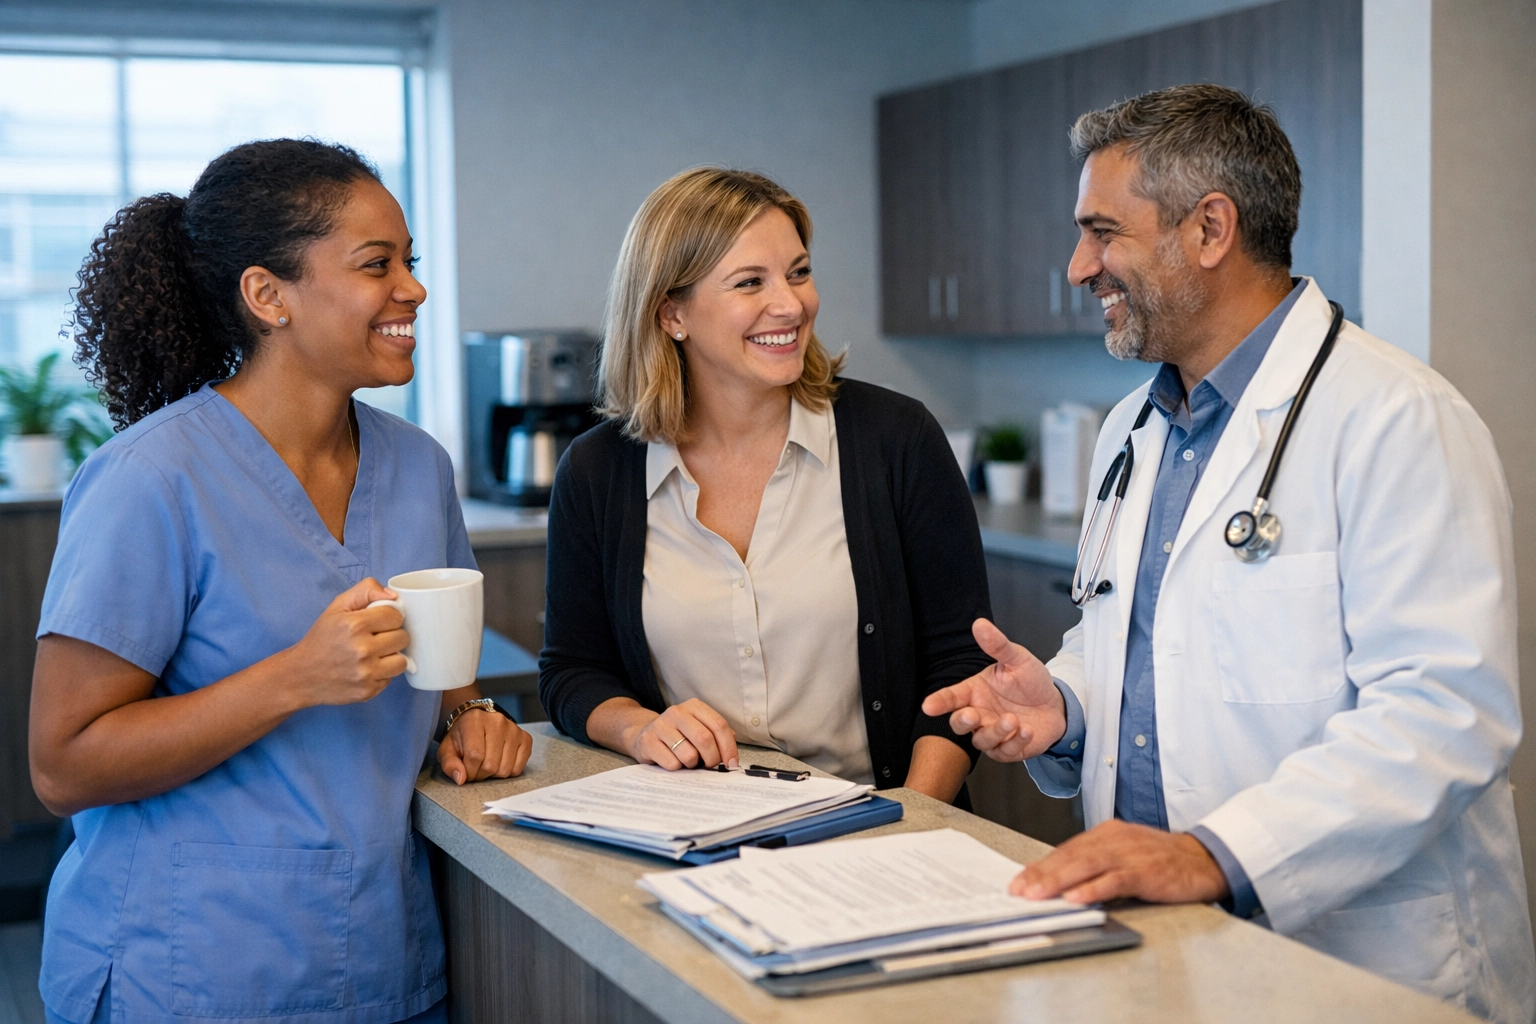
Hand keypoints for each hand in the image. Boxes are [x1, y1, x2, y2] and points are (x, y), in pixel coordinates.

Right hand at [283, 578, 409, 708]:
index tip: (378, 622)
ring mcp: (366, 673)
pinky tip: (367, 669)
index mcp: (354, 625)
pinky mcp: (367, 691)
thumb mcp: (337, 607)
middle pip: (403, 638)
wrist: (301, 675)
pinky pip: (391, 678)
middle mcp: (362, 650)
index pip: (396, 616)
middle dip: (392, 635)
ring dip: (392, 656)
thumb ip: (366, 590)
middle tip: (376, 638)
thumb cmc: (322, 638)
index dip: (389, 617)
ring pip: (402, 660)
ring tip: (375, 654)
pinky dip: (383, 673)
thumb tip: (393, 596)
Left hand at [438, 708, 532, 784]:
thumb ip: (449, 764)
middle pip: (490, 765)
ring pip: (505, 769)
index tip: (465, 771)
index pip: (474, 756)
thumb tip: (461, 779)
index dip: (468, 771)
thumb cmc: (462, 737)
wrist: (479, 722)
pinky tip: (500, 762)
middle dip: (480, 774)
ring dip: (494, 774)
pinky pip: (518, 769)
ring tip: (487, 764)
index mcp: (474, 720)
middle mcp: (497, 722)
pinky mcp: (525, 738)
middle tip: (476, 768)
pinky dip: (507, 772)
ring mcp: (514, 729)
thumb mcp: (448, 749)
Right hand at [624, 699, 738, 769]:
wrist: (643, 733)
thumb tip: (732, 756)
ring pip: (688, 755)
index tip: (732, 763)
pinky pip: (672, 764)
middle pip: (705, 739)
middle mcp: (677, 712)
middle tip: (710, 765)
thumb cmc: (678, 735)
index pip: (719, 725)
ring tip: (687, 760)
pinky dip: (677, 768)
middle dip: (712, 758)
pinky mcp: (648, 741)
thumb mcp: (698, 727)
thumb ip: (716, 736)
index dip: (729, 747)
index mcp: (694, 706)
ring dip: (692, 764)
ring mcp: (660, 725)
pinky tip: (672, 761)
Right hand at [921, 619, 1064, 761]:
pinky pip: (1005, 752)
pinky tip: (1028, 730)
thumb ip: (998, 645)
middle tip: (973, 715)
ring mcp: (992, 734)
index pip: (951, 697)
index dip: (939, 702)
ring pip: (982, 740)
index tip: (928, 707)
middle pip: (959, 723)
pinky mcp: (1008, 750)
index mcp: (975, 692)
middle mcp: (980, 714)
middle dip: (963, 721)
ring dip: (995, 732)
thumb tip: (980, 624)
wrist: (1055, 704)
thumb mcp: (1017, 659)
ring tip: (1013, 720)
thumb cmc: (1030, 681)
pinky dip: (1015, 743)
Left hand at [1012, 820, 1228, 904]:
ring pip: (1086, 866)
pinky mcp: (1146, 871)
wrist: (1204, 859)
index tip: (1018, 882)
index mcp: (1105, 834)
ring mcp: (1130, 854)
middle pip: (1070, 857)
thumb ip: (1095, 864)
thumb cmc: (1160, 860)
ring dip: (1058, 881)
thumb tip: (1060, 882)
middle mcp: (1113, 840)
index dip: (1039, 867)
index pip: (1065, 851)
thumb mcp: (1123, 855)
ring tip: (1037, 895)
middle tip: (1019, 891)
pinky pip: (1115, 880)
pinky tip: (1076, 898)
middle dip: (1041, 875)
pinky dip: (1094, 889)